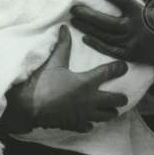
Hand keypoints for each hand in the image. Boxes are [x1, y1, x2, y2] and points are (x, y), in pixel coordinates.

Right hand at [1, 25, 128, 133]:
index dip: (118, 68)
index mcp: (86, 82)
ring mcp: (84, 115)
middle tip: (122, 96)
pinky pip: (89, 126)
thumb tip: (65, 28)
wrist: (29, 107)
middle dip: (120, 98)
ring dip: (110, 112)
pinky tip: (89, 122)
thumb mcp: (53, 62)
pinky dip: (91, 123)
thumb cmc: (42, 83)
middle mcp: (90, 100)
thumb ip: (62, 45)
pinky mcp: (75, 125)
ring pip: (106, 116)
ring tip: (111, 110)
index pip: (108, 73)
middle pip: (114, 100)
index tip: (124, 66)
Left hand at [71, 0, 153, 66]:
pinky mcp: (130, 55)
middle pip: (106, 22)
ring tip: (74, 19)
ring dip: (87, 28)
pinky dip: (96, 44)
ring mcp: (131, 44)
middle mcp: (135, 30)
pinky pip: (110, 50)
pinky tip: (84, 37)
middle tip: (73, 7)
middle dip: (88, 14)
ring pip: (105, 36)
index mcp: (142, 14)